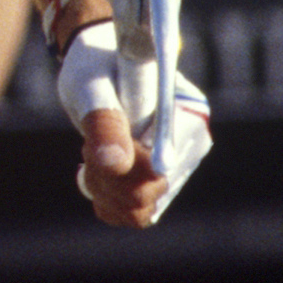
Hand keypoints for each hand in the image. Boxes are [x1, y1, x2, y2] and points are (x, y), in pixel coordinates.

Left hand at [52, 9, 213, 228]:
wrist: (96, 69)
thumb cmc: (94, 67)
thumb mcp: (92, 88)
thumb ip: (104, 123)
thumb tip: (114, 165)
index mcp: (189, 115)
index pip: (158, 173)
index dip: (117, 165)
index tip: (94, 141)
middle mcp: (192, 143)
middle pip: (148, 195)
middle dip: (106, 175)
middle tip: (90, 144)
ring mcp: (179, 166)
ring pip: (137, 210)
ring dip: (103, 188)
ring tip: (93, 153)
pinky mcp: (160, 181)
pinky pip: (133, 215)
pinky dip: (106, 199)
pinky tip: (98, 172)